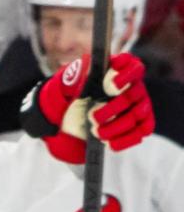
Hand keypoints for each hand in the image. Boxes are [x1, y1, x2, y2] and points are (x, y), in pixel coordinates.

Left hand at [24, 53, 153, 163]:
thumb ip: (74, 76)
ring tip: (96, 132)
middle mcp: (134, 87)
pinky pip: (141, 131)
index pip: (134, 68)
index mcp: (120, 72)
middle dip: (112, 109)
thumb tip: (79, 71)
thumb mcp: (69, 84)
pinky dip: (125, 139)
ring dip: (117, 126)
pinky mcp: (139, 123)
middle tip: (92, 117)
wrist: (73, 115)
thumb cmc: (75, 94)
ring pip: (137, 115)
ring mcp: (139, 105)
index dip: (126, 76)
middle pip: (133, 96)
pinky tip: (109, 144)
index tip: (112, 86)